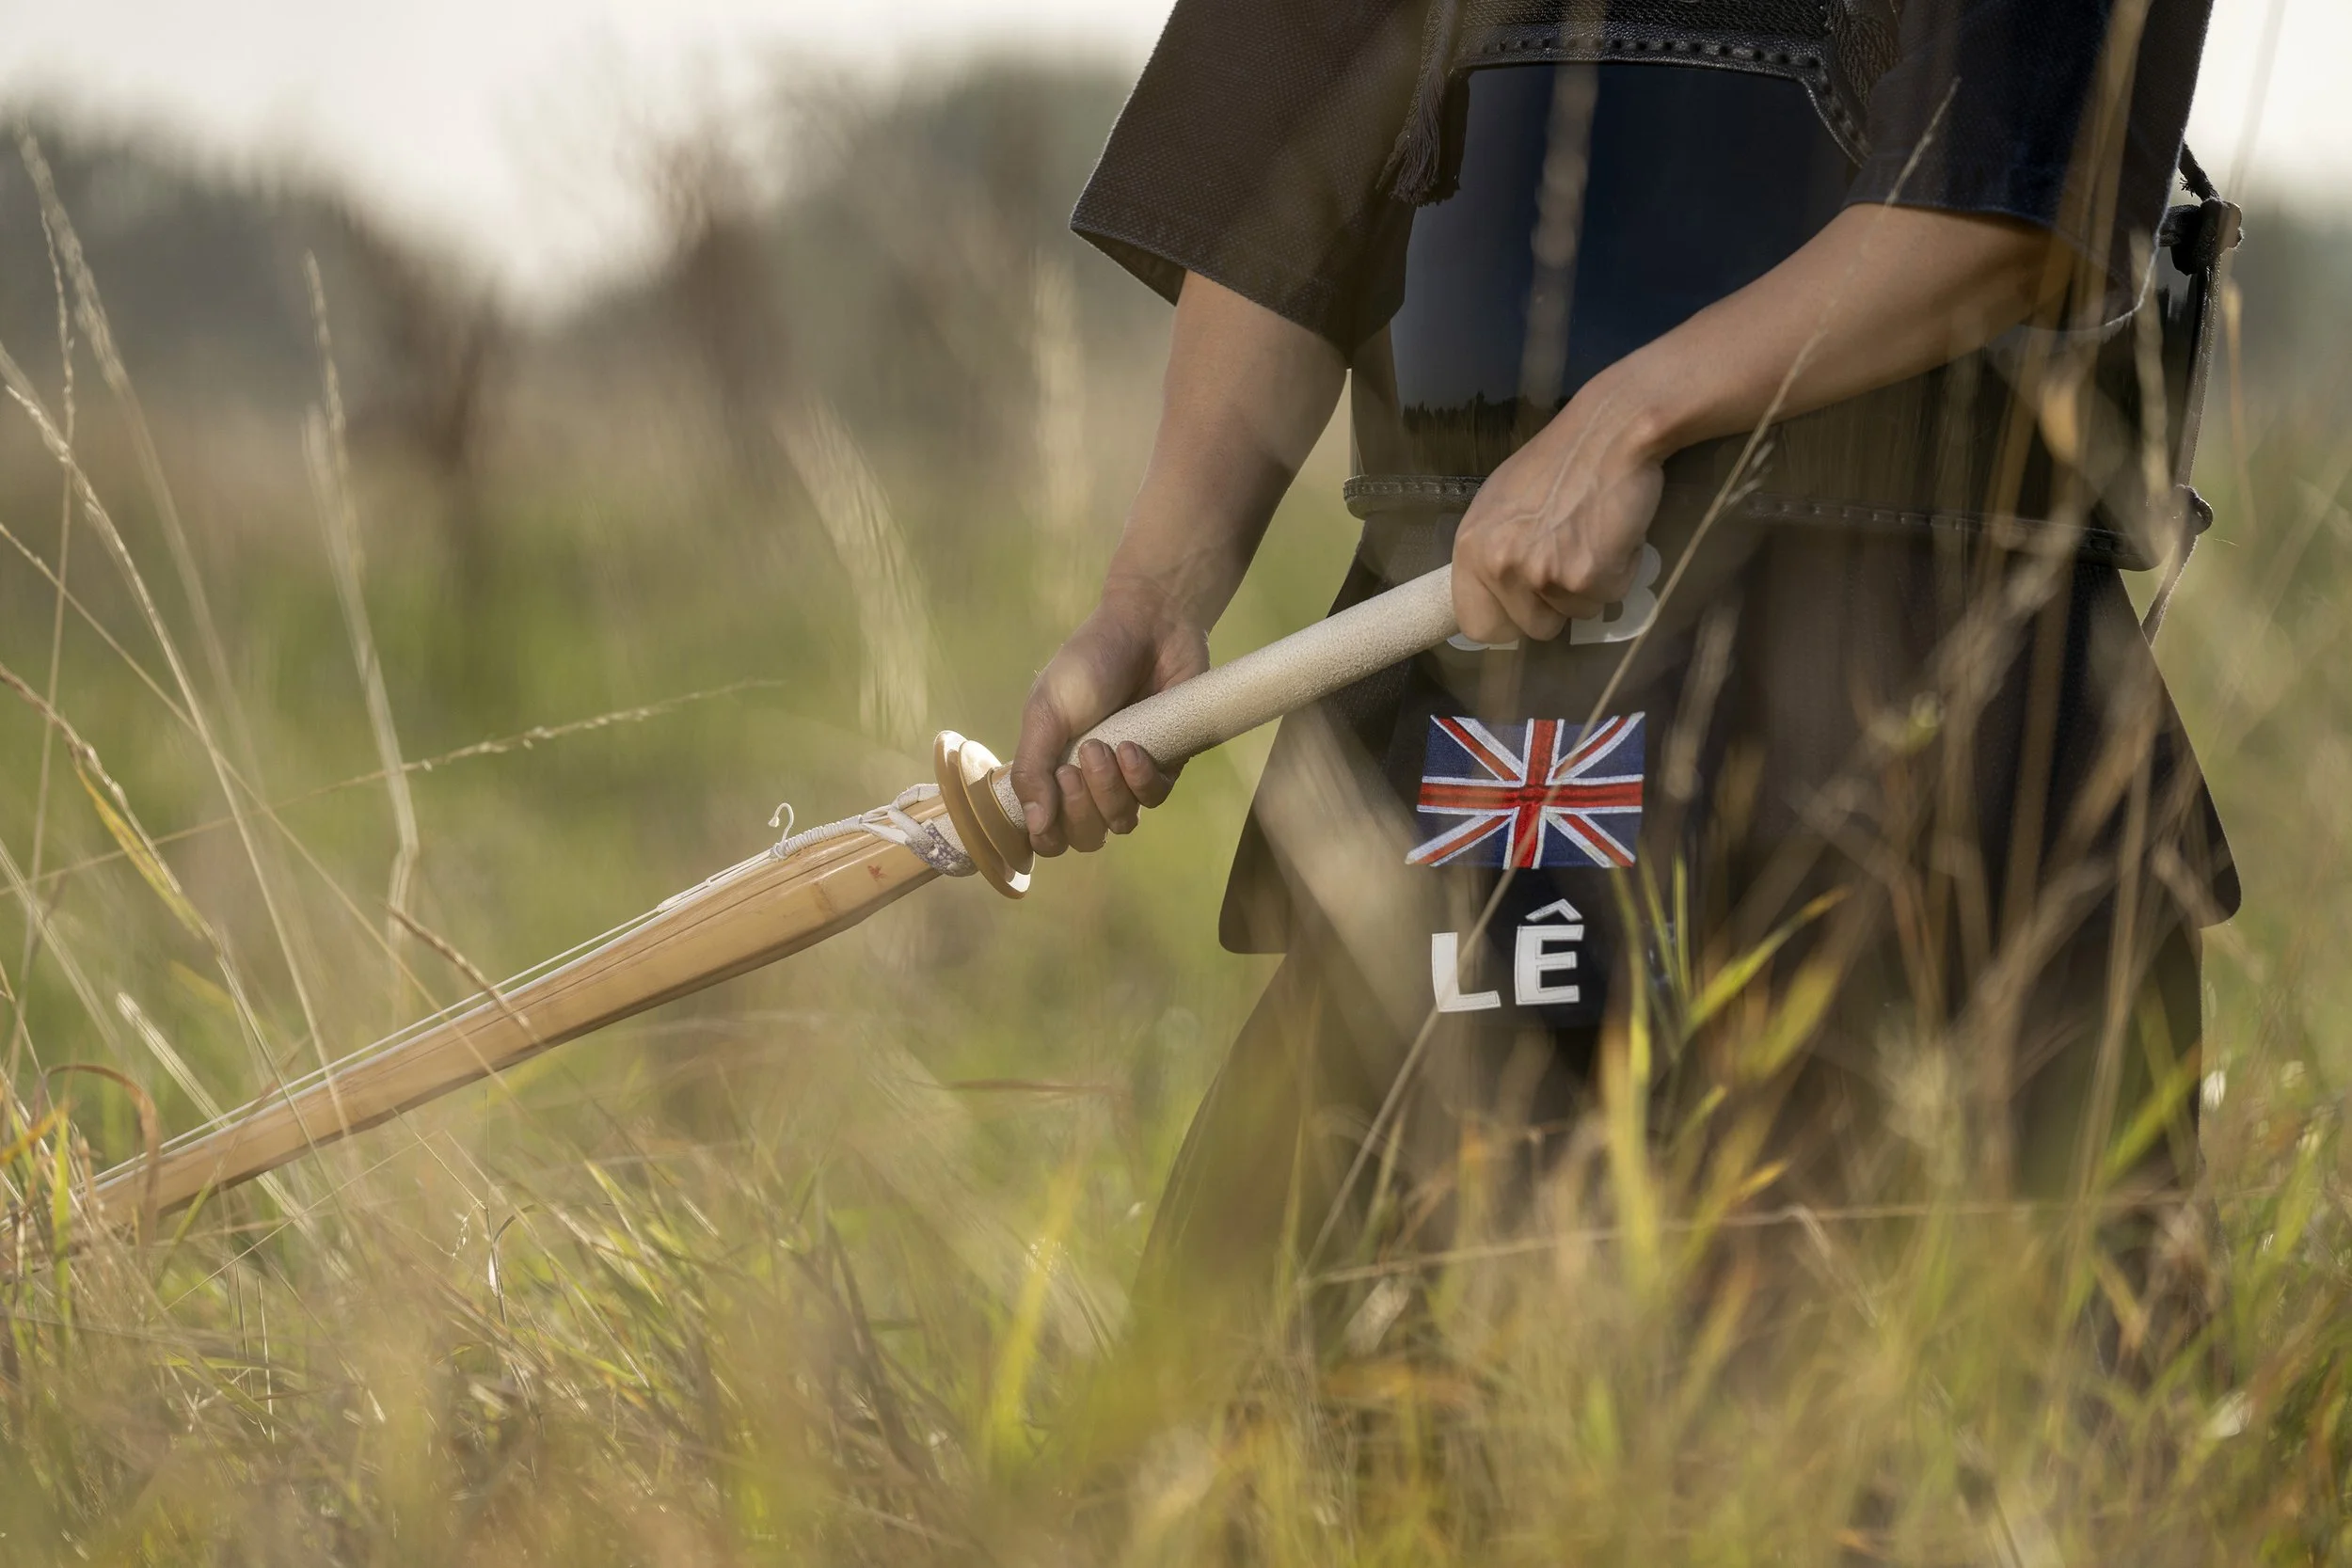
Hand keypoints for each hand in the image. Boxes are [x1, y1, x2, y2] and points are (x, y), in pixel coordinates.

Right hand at [1011, 578, 1209, 854]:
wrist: (1147, 627)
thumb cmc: (1088, 665)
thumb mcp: (1046, 712)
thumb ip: (1032, 768)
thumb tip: (1032, 826)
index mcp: (1053, 769)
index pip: (1048, 831)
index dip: (1047, 834)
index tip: (1047, 807)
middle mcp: (1090, 781)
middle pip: (1086, 835)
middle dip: (1079, 809)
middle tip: (1074, 766)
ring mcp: (1129, 776)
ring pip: (1121, 821)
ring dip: (1109, 793)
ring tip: (1103, 748)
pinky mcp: (1167, 764)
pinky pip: (1155, 797)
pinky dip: (1141, 778)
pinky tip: (1132, 747)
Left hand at [1451, 378, 1669, 644]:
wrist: (1611, 431)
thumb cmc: (1559, 462)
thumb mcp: (1501, 504)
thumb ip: (1493, 552)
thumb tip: (1498, 596)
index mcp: (1471, 548)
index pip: (1477, 625)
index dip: (1507, 621)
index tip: (1525, 607)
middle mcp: (1499, 566)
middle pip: (1531, 628)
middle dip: (1555, 604)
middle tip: (1571, 558)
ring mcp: (1541, 574)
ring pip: (1573, 616)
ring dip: (1589, 587)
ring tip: (1593, 537)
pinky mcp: (1586, 577)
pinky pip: (1607, 599)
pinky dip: (1619, 574)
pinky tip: (1614, 534)